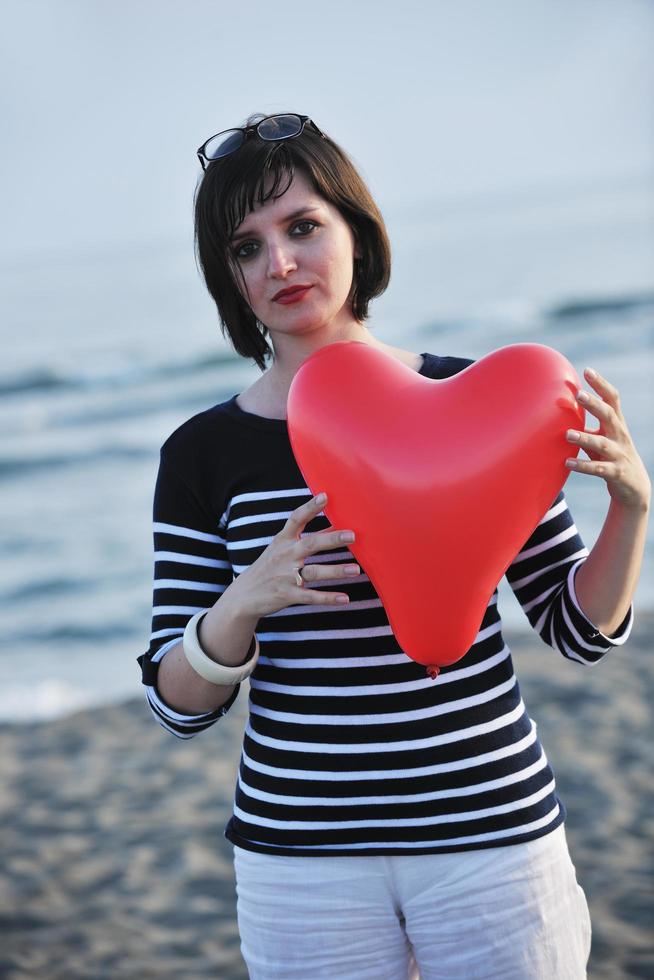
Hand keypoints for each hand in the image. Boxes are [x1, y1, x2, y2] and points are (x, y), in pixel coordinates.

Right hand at [231, 493, 359, 617]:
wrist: (243, 596)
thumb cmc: (269, 566)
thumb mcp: (282, 548)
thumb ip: (307, 537)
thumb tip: (335, 526)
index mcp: (283, 540)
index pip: (297, 519)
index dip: (310, 507)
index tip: (325, 496)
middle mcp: (285, 555)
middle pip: (311, 544)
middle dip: (332, 539)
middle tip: (352, 535)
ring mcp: (285, 576)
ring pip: (314, 572)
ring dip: (335, 571)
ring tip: (356, 570)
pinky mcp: (287, 595)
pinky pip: (310, 597)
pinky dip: (327, 598)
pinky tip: (344, 598)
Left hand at [565, 367, 650, 510]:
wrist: (636, 487)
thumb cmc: (612, 456)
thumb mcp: (603, 438)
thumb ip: (587, 426)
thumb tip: (560, 412)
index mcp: (617, 424)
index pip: (612, 399)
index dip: (601, 385)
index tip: (587, 371)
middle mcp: (620, 436)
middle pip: (609, 416)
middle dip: (594, 405)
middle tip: (578, 395)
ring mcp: (619, 454)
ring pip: (602, 444)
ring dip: (584, 438)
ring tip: (567, 434)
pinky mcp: (616, 473)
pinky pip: (598, 469)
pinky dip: (583, 466)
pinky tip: (567, 462)